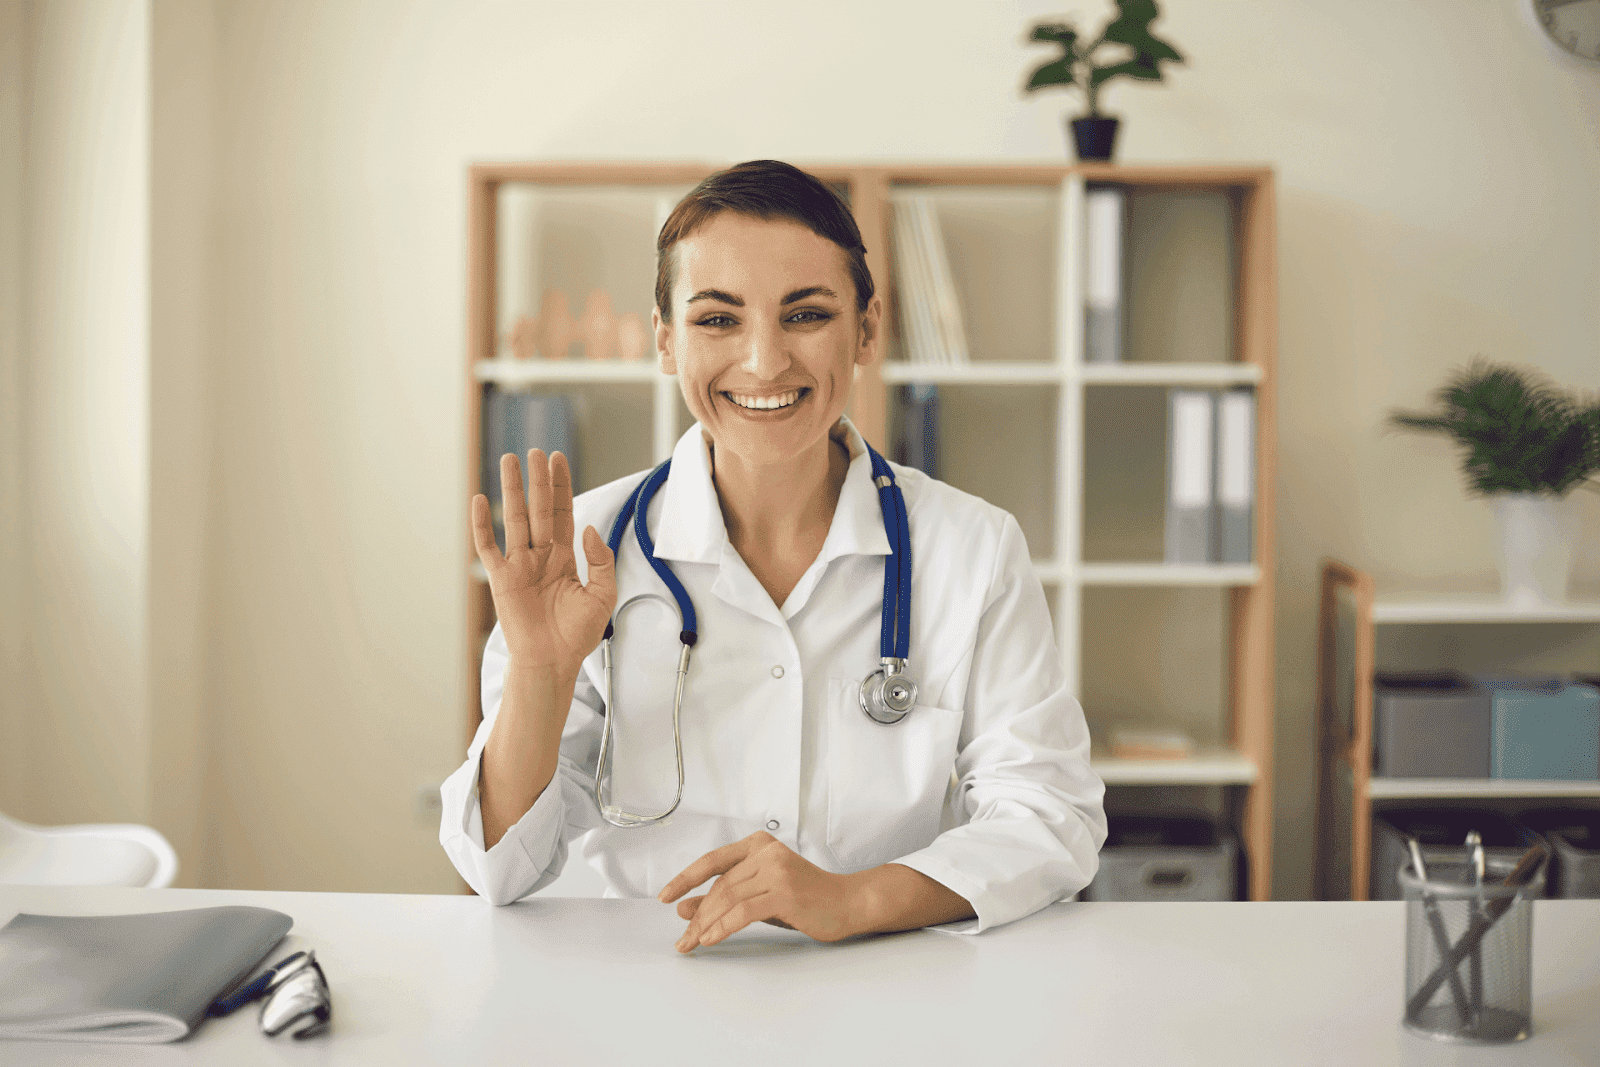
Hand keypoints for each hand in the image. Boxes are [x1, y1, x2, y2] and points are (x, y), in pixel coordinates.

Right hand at [471, 450, 615, 672]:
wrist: (552, 662)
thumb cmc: (576, 635)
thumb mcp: (603, 595)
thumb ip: (602, 561)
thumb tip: (590, 528)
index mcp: (564, 558)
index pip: (562, 513)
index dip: (561, 487)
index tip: (559, 459)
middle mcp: (540, 556)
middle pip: (539, 509)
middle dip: (539, 480)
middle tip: (537, 451)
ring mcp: (519, 565)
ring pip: (515, 519)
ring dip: (513, 489)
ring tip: (511, 459)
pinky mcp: (501, 579)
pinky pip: (488, 547)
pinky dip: (482, 525)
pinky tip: (480, 499)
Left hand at [658, 832, 863, 951]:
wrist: (848, 903)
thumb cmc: (806, 898)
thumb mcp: (759, 895)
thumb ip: (724, 898)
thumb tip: (685, 909)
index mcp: (759, 844)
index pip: (712, 860)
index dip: (685, 878)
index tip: (664, 896)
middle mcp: (767, 852)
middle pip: (719, 886)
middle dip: (697, 914)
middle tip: (683, 938)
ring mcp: (777, 870)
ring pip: (728, 898)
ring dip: (705, 924)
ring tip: (692, 943)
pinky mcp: (785, 892)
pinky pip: (744, 911)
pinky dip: (723, 926)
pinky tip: (711, 938)